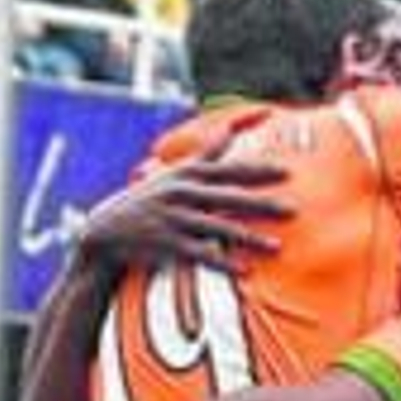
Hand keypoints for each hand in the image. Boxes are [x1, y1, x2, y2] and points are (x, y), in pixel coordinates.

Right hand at [79, 143, 291, 275]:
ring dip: (249, 239)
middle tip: (294, 211)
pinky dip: (223, 263)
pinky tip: (245, 271)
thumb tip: (231, 130)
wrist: (106, 231)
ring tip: (276, 248)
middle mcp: (181, 193)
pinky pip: (200, 255)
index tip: (288, 173)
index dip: (259, 172)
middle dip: (263, 204)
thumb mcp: (174, 173)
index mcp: (186, 174)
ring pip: (219, 228)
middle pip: (230, 198)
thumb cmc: (149, 200)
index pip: (229, 170)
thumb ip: (206, 154)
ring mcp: (173, 218)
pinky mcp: (166, 244)